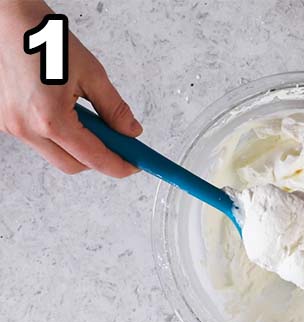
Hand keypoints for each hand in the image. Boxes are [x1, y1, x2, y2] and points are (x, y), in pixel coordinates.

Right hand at [0, 0, 140, 176]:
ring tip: (84, 114)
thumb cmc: (43, 38)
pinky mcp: (1, 120)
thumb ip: (114, 108)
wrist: (5, 19)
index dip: (120, 165)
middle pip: (73, 165)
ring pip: (54, 154)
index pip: (94, 159)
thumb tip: (131, 132)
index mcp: (49, 118)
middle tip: (117, 141)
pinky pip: (37, 141)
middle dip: (98, 158)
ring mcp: (9, 126)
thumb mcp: (91, 72)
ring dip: (76, 145)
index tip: (135, 164)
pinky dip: (56, 135)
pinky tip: (60, 110)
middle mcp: (25, 128)